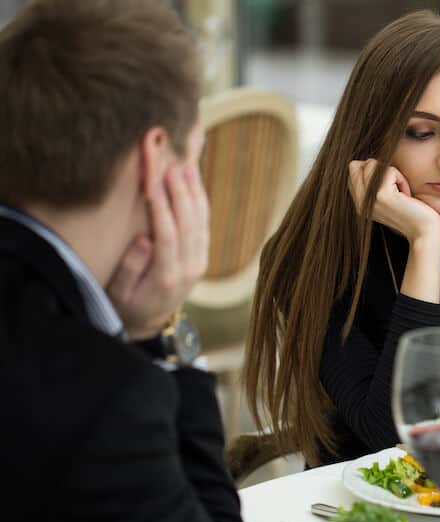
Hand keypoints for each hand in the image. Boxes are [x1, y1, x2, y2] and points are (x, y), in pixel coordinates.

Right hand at [107, 164, 208, 339]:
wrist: (150, 323)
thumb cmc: (127, 305)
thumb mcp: (118, 294)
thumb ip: (130, 269)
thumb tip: (144, 240)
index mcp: (166, 276)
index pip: (167, 234)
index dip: (162, 205)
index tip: (154, 178)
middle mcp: (189, 267)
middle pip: (188, 223)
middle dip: (179, 190)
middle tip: (170, 162)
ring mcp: (199, 260)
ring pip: (200, 220)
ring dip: (194, 191)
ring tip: (185, 164)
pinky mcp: (202, 254)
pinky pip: (204, 223)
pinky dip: (200, 199)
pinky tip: (193, 179)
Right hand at [348, 159, 439, 244]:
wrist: (424, 233)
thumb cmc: (412, 213)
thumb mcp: (389, 197)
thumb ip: (375, 183)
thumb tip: (368, 161)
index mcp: (359, 203)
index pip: (353, 169)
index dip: (373, 170)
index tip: (389, 187)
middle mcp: (359, 202)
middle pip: (357, 164)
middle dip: (380, 170)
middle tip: (395, 189)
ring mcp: (368, 199)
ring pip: (371, 164)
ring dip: (391, 173)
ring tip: (400, 193)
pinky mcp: (381, 196)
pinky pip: (389, 170)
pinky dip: (401, 179)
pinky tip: (406, 197)